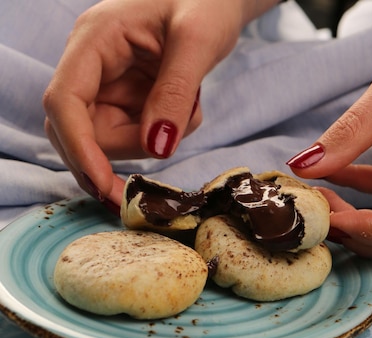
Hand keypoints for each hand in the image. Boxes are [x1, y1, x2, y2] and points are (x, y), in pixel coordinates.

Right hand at [43, 0, 277, 207]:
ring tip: (193, 108)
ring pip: (112, 139)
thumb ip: (176, 92)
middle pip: (83, 129)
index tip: (104, 185)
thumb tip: (157, 148)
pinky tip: (189, 109)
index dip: (79, 148)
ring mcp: (109, 82)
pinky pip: (137, 134)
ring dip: (154, 140)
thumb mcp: (198, 41)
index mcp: (96, 39)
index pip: (64, 101)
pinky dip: (164, 134)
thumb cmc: (207, 2)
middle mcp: (92, 64)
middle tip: (172, 140)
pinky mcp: (128, 97)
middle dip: (127, 148)